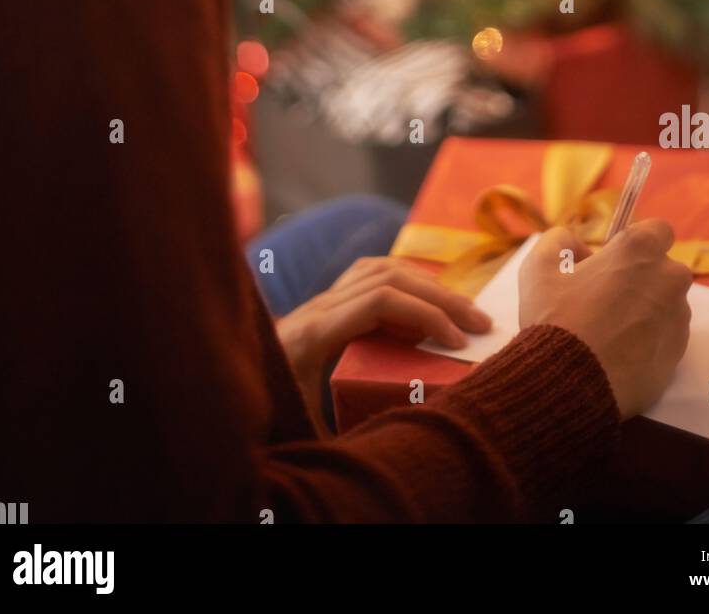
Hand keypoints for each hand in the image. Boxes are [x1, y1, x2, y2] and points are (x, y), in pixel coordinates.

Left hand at [275, 256, 492, 434]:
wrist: (228, 401)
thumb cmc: (268, 422)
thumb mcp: (309, 436)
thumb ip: (352, 439)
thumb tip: (407, 440)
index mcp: (312, 334)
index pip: (379, 301)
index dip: (425, 316)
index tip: (458, 345)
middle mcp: (316, 307)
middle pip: (388, 277)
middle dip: (441, 298)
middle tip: (481, 324)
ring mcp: (319, 301)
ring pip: (381, 268)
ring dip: (427, 284)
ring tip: (463, 309)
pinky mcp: (325, 304)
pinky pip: (371, 274)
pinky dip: (406, 281)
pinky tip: (428, 299)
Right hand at [518, 219, 691, 419]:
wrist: (569, 385)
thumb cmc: (555, 318)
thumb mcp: (539, 265)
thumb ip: (561, 240)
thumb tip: (580, 247)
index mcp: (640, 251)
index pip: (658, 230)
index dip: (635, 242)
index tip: (614, 259)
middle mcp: (669, 280)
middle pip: (664, 270)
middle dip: (641, 277)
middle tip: (604, 297)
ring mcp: (678, 320)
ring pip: (667, 304)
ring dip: (646, 309)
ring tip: (608, 330)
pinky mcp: (678, 355)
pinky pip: (666, 337)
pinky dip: (648, 340)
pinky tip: (617, 352)